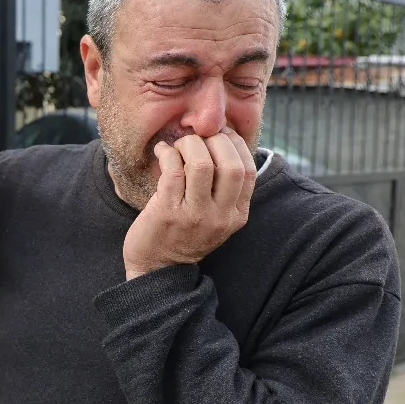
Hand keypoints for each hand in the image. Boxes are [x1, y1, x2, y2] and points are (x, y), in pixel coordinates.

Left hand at [121, 130, 256, 279]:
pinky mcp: (168, 212)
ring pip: (201, 164)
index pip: (248, 171)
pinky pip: (173, 171)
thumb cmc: (184, 235)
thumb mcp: (216, 219)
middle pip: (230, 165)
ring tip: (178, 145)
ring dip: (189, 145)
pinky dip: (167, 153)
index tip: (220, 134)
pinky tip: (162, 151)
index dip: (235, 144)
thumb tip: (223, 143)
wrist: (156, 269)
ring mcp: (194, 215)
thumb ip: (224, 190)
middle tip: (198, 138)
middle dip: (215, 141)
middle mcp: (220, 216)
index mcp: (236, 215)